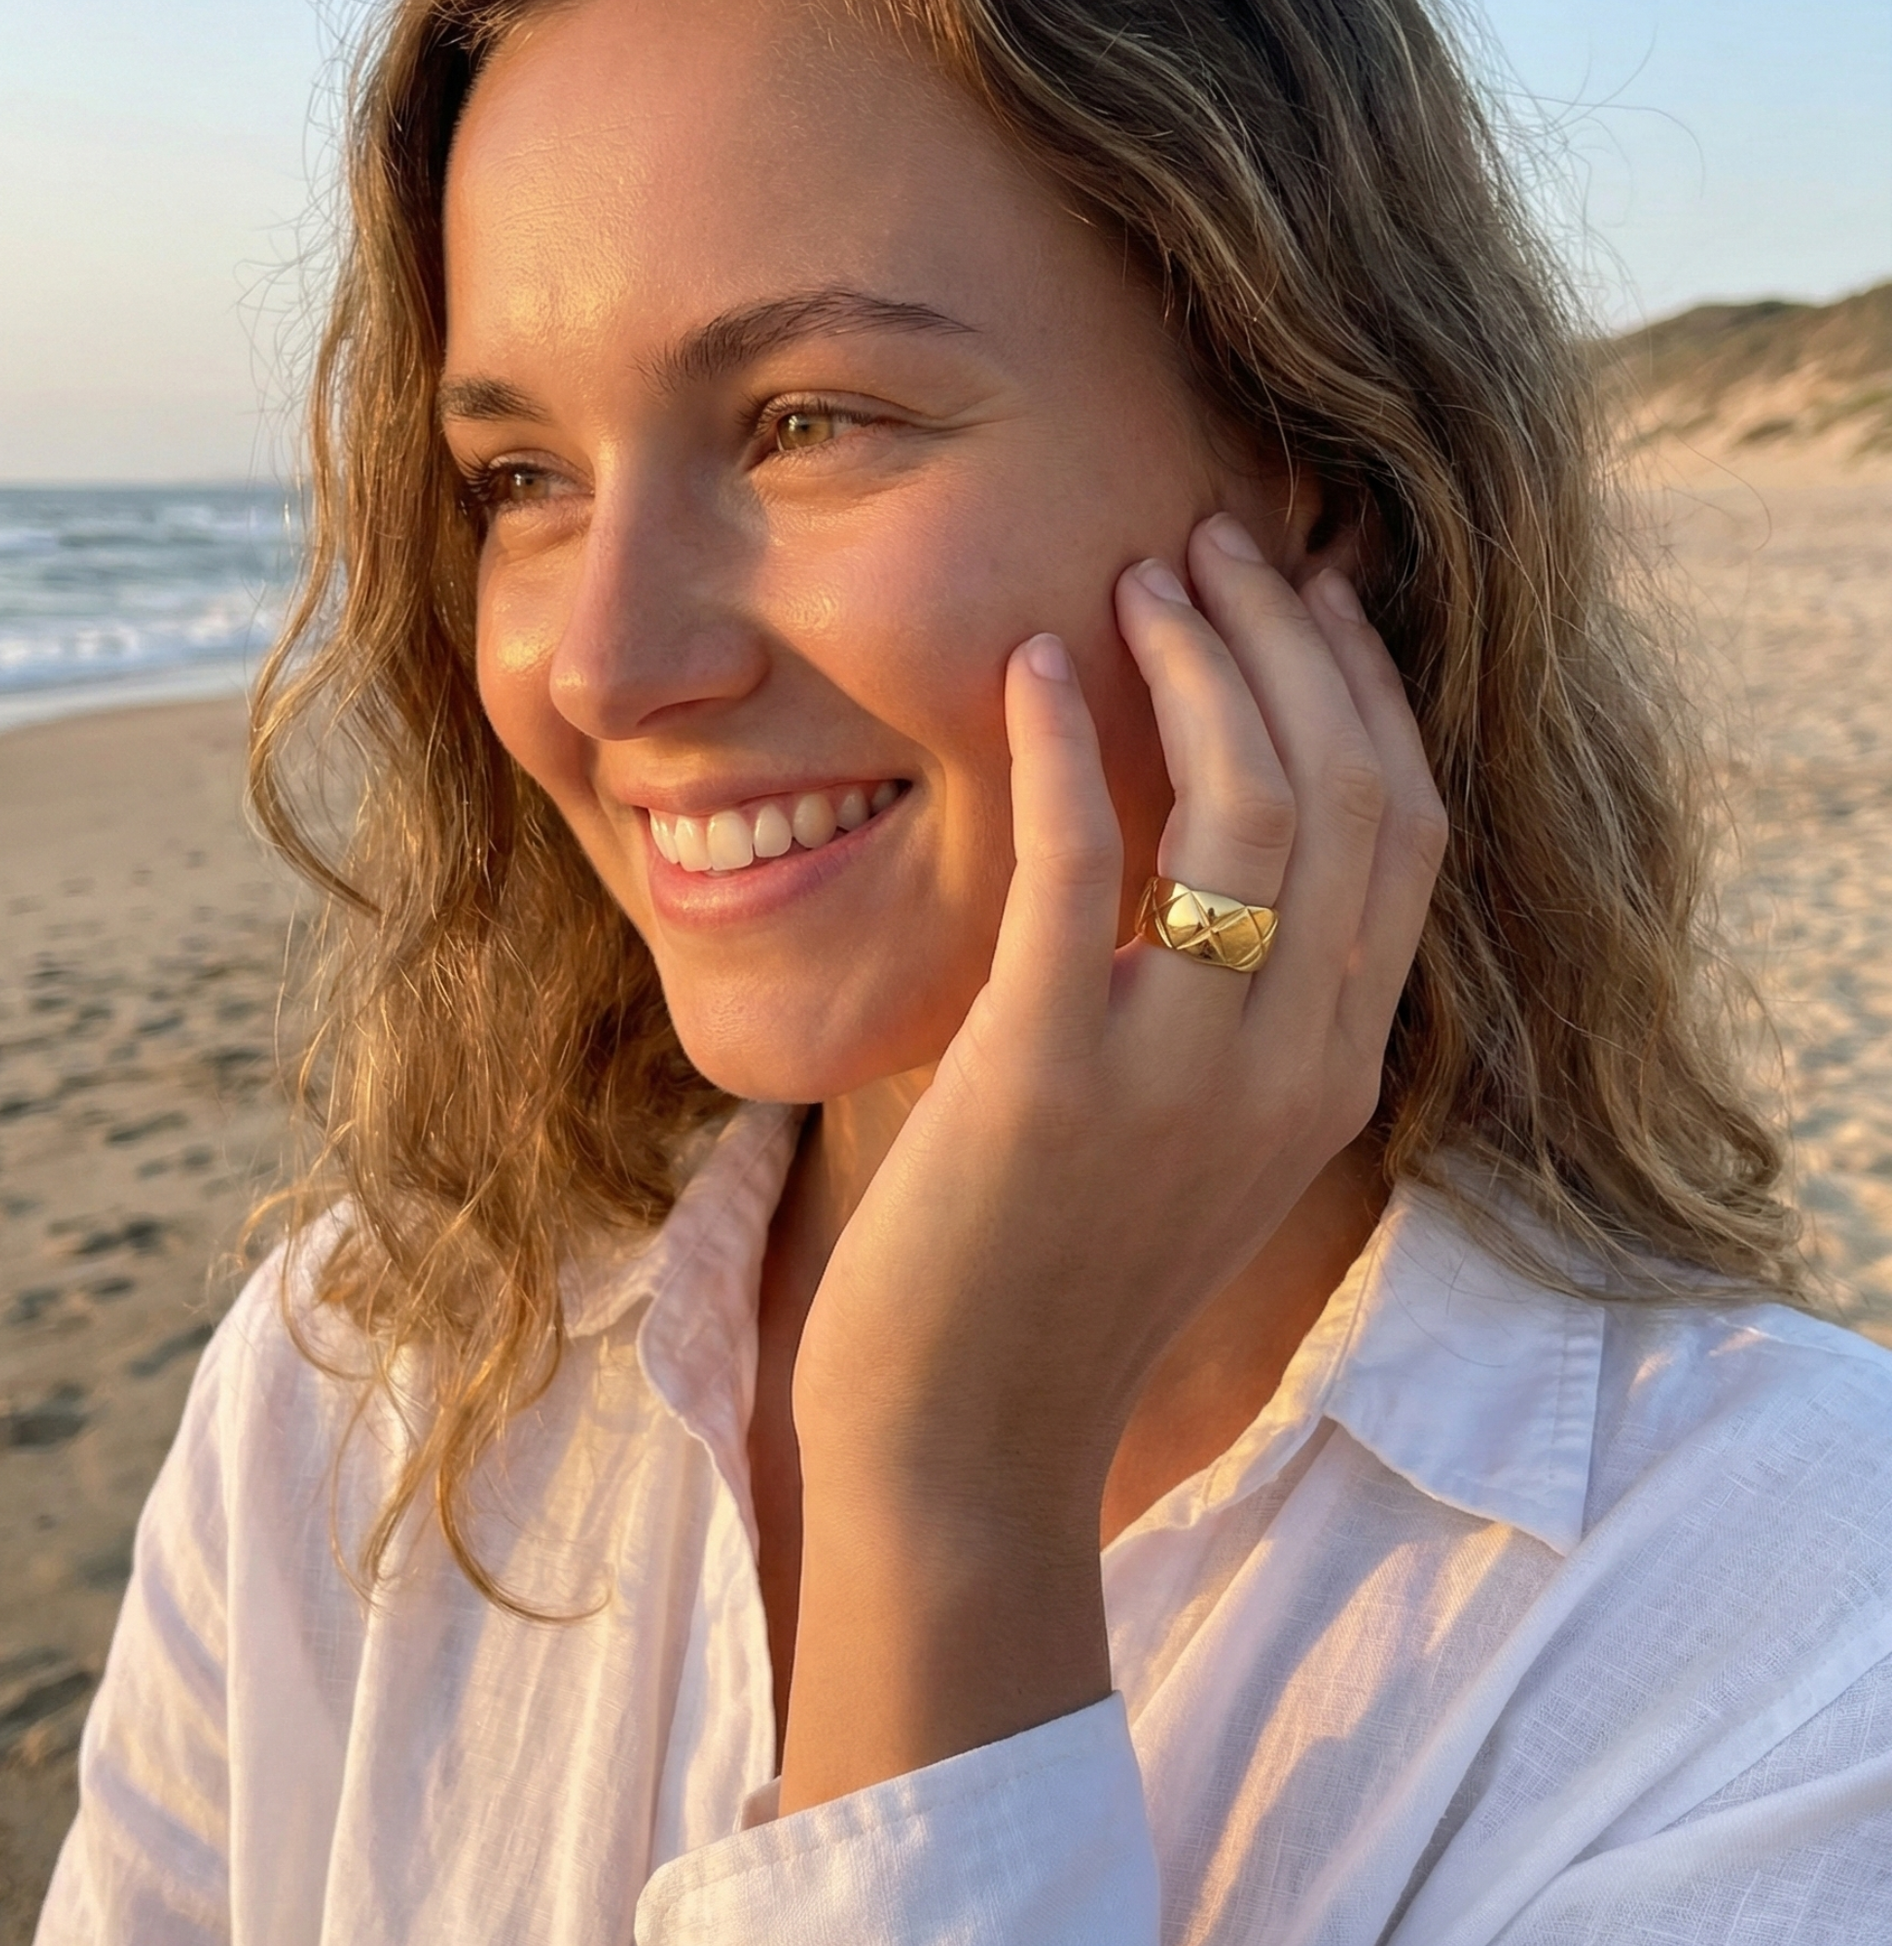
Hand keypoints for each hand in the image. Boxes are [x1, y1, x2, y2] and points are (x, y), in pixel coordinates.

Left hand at [779, 513, 1446, 1809]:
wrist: (966, 1443)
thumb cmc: (1050, 1277)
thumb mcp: (1183, 1136)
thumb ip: (1221, 1004)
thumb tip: (1182, 841)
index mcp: (1333, 1072)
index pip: (1404, 833)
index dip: (1361, 690)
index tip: (1301, 595)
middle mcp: (1290, 1068)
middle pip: (1348, 791)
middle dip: (1289, 641)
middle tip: (1212, 546)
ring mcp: (1180, 1079)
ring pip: (1250, 809)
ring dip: (1199, 665)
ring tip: (1137, 580)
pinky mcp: (1049, 1084)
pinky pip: (1081, 868)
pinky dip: (1063, 748)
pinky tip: (1032, 667)